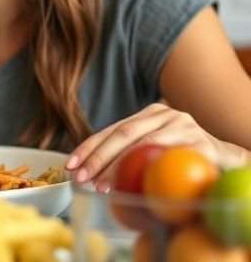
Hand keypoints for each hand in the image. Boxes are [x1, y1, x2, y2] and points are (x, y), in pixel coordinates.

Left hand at [65, 103, 232, 191]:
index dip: (87, 147)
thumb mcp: (153, 150)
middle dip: (97, 157)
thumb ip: (128, 153)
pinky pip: (169, 156)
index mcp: (147, 114)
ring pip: (142, 145)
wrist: (228, 158)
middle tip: (82, 177)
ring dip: (119, 167)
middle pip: (122, 134)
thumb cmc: (184, 156)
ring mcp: (183, 125)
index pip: (110, 130)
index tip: (70, 165)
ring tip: (102, 185)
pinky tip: (134, 183)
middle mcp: (164, 114)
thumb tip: (89, 173)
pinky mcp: (200, 142)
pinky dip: (149, 170)